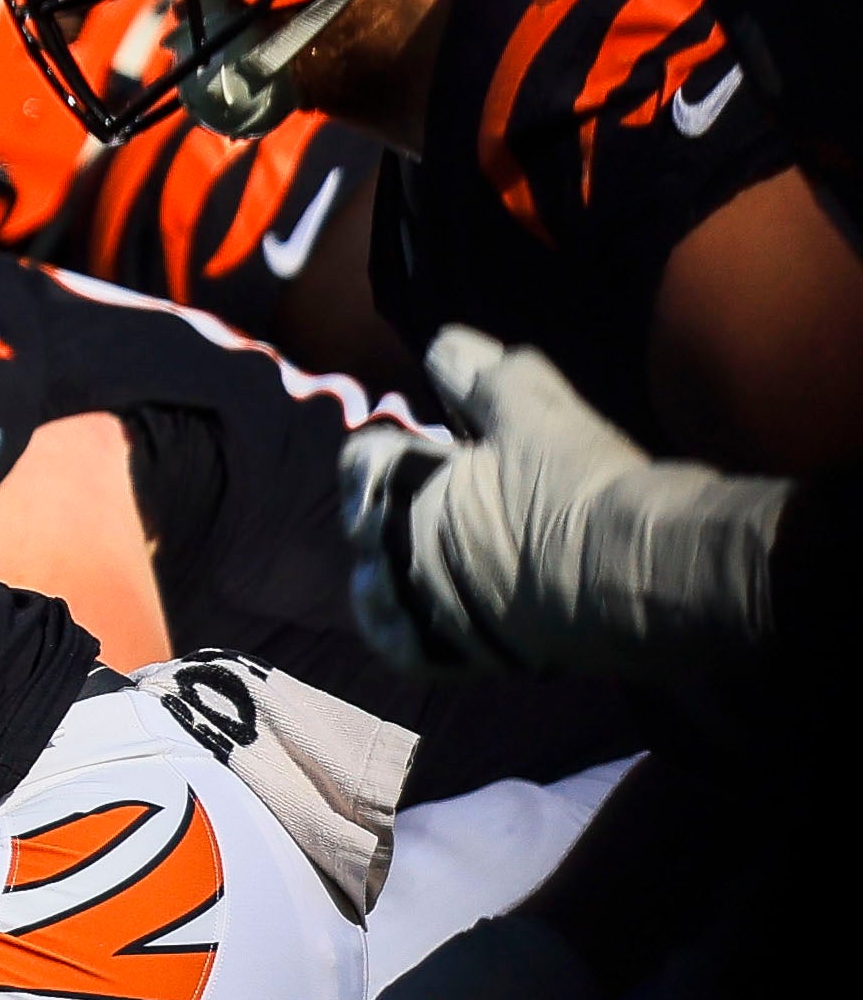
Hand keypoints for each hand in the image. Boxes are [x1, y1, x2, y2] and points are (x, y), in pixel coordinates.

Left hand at [346, 325, 787, 680]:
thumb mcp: (532, 408)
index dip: (389, 447)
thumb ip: (478, 374)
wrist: (634, 577)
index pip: (364, 457)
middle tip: (436, 496)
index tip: (420, 445)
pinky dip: (403, 625)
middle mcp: (395, 552)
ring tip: (426, 551)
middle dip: (388, 505)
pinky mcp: (449, 656)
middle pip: (367, 522)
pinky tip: (422, 610)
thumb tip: (439, 343)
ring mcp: (416, 608)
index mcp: (403, 489)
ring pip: (376, 584)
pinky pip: (401, 644)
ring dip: (391, 564)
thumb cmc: (580, 485)